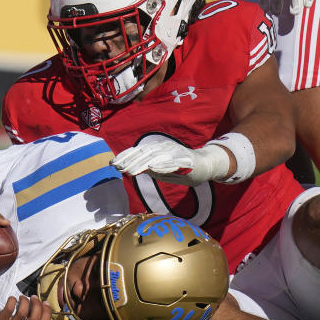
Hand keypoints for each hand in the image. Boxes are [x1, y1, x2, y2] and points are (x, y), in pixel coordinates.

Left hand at [0, 296, 51, 319]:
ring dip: (25, 301)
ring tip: (23, 298)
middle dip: (37, 305)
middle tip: (34, 298)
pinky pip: (9, 308)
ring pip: (22, 312)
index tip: (46, 304)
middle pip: (34, 319)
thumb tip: (40, 310)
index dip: (47, 313)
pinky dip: (12, 300)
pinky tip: (12, 299)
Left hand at [111, 139, 228, 186]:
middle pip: (144, 153)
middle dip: (131, 161)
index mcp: (157, 149)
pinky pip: (172, 161)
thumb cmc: (180, 168)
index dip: (125, 156)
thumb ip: (147, 169)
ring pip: (156, 157)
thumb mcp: (160, 170)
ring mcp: (175, 152)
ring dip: (142, 164)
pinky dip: (162, 164)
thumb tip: (130, 169)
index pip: (138, 151)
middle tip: (119, 169)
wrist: (205, 166)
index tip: (113, 164)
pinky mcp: (186, 158)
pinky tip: (153, 168)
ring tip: (132, 171)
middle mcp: (164, 147)